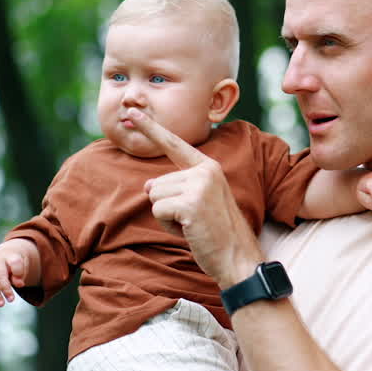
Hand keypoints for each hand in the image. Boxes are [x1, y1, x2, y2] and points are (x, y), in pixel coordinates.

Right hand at [0, 238, 38, 306]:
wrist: (4, 254)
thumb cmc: (16, 262)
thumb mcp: (23, 265)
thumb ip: (21, 274)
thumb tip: (19, 284)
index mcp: (10, 256)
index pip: (14, 263)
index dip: (18, 273)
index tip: (21, 284)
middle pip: (0, 275)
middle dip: (5, 288)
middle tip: (11, 300)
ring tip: (1, 304)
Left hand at [126, 108, 261, 286]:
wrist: (238, 258)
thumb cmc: (217, 233)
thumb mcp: (199, 202)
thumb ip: (176, 187)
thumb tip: (148, 184)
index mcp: (208, 166)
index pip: (174, 144)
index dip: (151, 127)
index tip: (133, 112)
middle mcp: (205, 170)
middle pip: (156, 183)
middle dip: (167, 207)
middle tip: (193, 220)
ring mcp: (199, 185)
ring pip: (154, 197)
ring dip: (167, 217)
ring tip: (192, 225)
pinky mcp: (190, 203)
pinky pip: (158, 211)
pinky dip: (168, 226)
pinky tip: (190, 231)